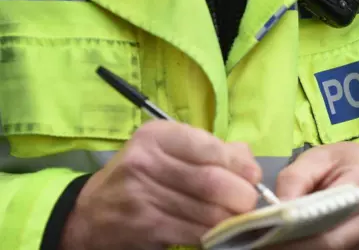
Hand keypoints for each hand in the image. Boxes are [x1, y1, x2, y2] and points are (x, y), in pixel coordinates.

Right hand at [60, 121, 261, 249]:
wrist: (92, 212)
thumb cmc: (139, 175)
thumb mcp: (166, 151)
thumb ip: (208, 149)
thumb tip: (246, 159)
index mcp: (157, 136)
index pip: (209, 147)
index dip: (239, 165)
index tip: (253, 176)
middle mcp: (146, 162)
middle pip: (212, 182)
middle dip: (241, 196)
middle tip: (248, 203)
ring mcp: (143, 196)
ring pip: (207, 212)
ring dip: (231, 219)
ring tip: (236, 217)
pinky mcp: (145, 227)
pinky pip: (194, 233)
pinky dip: (213, 235)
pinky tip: (216, 231)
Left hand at [271, 142, 358, 249]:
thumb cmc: (346, 160)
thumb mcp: (318, 156)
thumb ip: (295, 179)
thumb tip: (276, 208)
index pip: (331, 214)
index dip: (299, 228)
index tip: (270, 232)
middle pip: (332, 241)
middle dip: (296, 245)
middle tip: (267, 243)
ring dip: (304, 248)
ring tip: (276, 241)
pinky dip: (314, 247)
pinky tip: (295, 241)